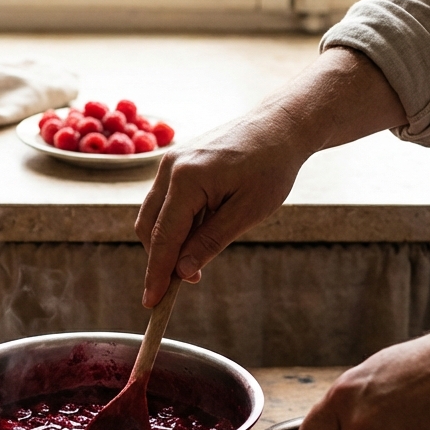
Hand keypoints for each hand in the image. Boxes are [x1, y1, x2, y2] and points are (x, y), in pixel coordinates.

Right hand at [134, 115, 302, 306]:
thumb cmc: (271, 167)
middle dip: (162, 259)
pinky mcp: (176, 162)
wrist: (280, 126)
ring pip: (153, 214)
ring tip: (200, 255)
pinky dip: (175, 222)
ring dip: (169, 241)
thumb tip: (182, 272)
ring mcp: (170, 162)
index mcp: (186, 179)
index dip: (157, 274)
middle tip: (188, 281)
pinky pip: (165, 200)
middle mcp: (170, 168)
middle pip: (149, 227)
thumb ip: (210, 241)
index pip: (163, 238)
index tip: (152, 302)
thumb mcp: (247, 212)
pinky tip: (201, 230)